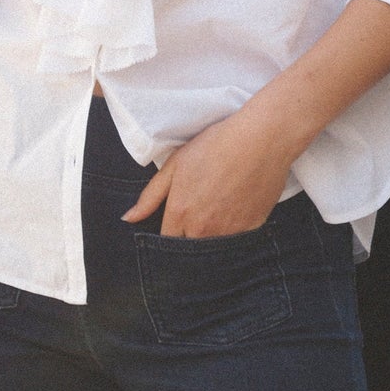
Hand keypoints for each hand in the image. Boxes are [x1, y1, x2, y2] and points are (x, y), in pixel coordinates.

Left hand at [120, 103, 307, 238]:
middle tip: (194, 221)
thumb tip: (128, 219)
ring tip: (214, 215)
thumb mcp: (175, 164)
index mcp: (180, 213)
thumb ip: (150, 196)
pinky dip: (231, 236)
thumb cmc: (216, 145)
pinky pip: (235, 244)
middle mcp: (202, 229)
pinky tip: (233, 214)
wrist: (261, 140)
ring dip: (208, 241)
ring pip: (212, 250)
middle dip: (187, 242)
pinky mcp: (251, 230)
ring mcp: (228, 233)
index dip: (167, 238)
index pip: (166, 243)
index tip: (172, 228)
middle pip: (188, 251)